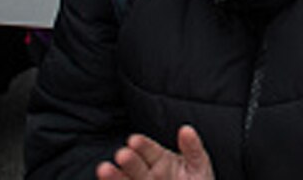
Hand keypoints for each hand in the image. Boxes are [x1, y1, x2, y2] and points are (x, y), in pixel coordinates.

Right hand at [96, 126, 213, 179]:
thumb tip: (186, 128)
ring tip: (103, 170)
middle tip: (121, 155)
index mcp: (161, 160)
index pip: (149, 150)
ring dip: (115, 177)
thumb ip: (192, 147)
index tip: (134, 140)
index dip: (142, 145)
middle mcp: (148, 175)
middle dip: (129, 161)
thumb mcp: (198, 164)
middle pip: (135, 167)